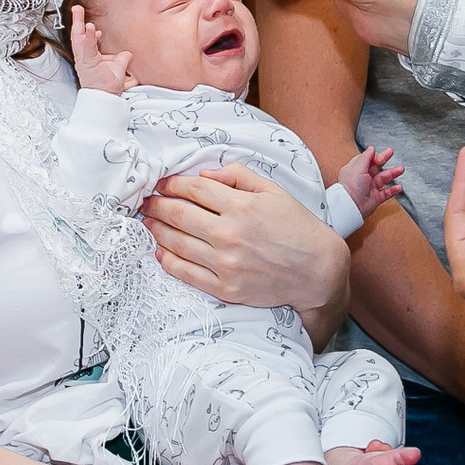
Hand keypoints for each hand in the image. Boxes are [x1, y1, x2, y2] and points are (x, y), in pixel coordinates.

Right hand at [69, 5, 132, 93]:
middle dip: (76, 22)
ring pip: (79, 40)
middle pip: (77, 36)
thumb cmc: (107, 88)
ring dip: (78, 24)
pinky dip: (88, 37)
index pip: (84, 41)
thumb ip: (123, 59)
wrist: (105, 99)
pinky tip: (89, 28)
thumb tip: (128, 54)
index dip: (85, 31)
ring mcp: (84, 60)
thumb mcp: (118, 70)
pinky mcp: (88, 63)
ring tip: (79, 12)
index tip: (89, 24)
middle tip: (77, 9)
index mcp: (88, 58)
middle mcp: (84, 58)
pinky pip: (87, 48)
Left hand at [143, 162, 348, 319]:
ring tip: (148, 222)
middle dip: (157, 205)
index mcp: (242, 206)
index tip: (162, 184)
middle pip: (179, 215)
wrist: (317, 271)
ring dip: (156, 230)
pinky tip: (160, 250)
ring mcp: (226, 264)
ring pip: (176, 243)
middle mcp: (230, 234)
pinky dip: (168, 260)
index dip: (173, 184)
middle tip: (146, 202)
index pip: (195, 189)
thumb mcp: (273, 191)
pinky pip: (186, 273)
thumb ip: (238, 177)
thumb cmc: (297, 227)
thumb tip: (204, 175)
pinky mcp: (226, 289)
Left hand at [338, 144, 404, 219]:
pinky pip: (386, 193)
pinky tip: (399, 187)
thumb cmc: (351, 186)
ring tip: (401, 169)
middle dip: (384, 159)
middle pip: (376, 167)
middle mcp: (363, 178)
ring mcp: (370, 188)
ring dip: (393, 173)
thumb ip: (366, 156)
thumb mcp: (358, 166)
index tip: (379, 153)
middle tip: (391, 152)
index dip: (373, 156)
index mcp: (356, 170)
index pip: (366, 160)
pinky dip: (393, 190)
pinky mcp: (375, 198)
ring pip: (383, 179)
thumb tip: (371, 148)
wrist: (351, 205)